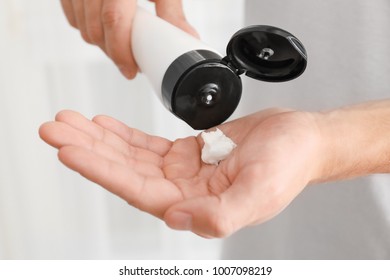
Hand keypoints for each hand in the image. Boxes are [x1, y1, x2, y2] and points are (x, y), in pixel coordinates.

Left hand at [39, 109, 324, 237]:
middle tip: (57, 130)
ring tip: (71, 123)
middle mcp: (184, 191)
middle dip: (90, 149)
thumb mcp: (262, 192)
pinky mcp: (187, 153)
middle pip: (125, 171)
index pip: (138, 190)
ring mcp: (183, 171)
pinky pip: (147, 145)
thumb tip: (177, 220)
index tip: (72, 151)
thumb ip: (220, 215)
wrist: (302, 140)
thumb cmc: (289, 165)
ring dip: (100, 139)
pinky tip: (104, 126)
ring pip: (131, 156)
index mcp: (197, 205)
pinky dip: (123, 135)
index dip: (102, 170)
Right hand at [61, 0, 197, 78]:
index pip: (113, 20)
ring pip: (80, 25)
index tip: (131, 70)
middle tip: (130, 60)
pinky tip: (101, 29)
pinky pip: (70, 13)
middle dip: (113, 52)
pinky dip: (85, 26)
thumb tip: (184, 39)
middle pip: (94, 29)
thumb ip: (171, 11)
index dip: (121, 52)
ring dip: (100, 42)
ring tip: (119, 45)